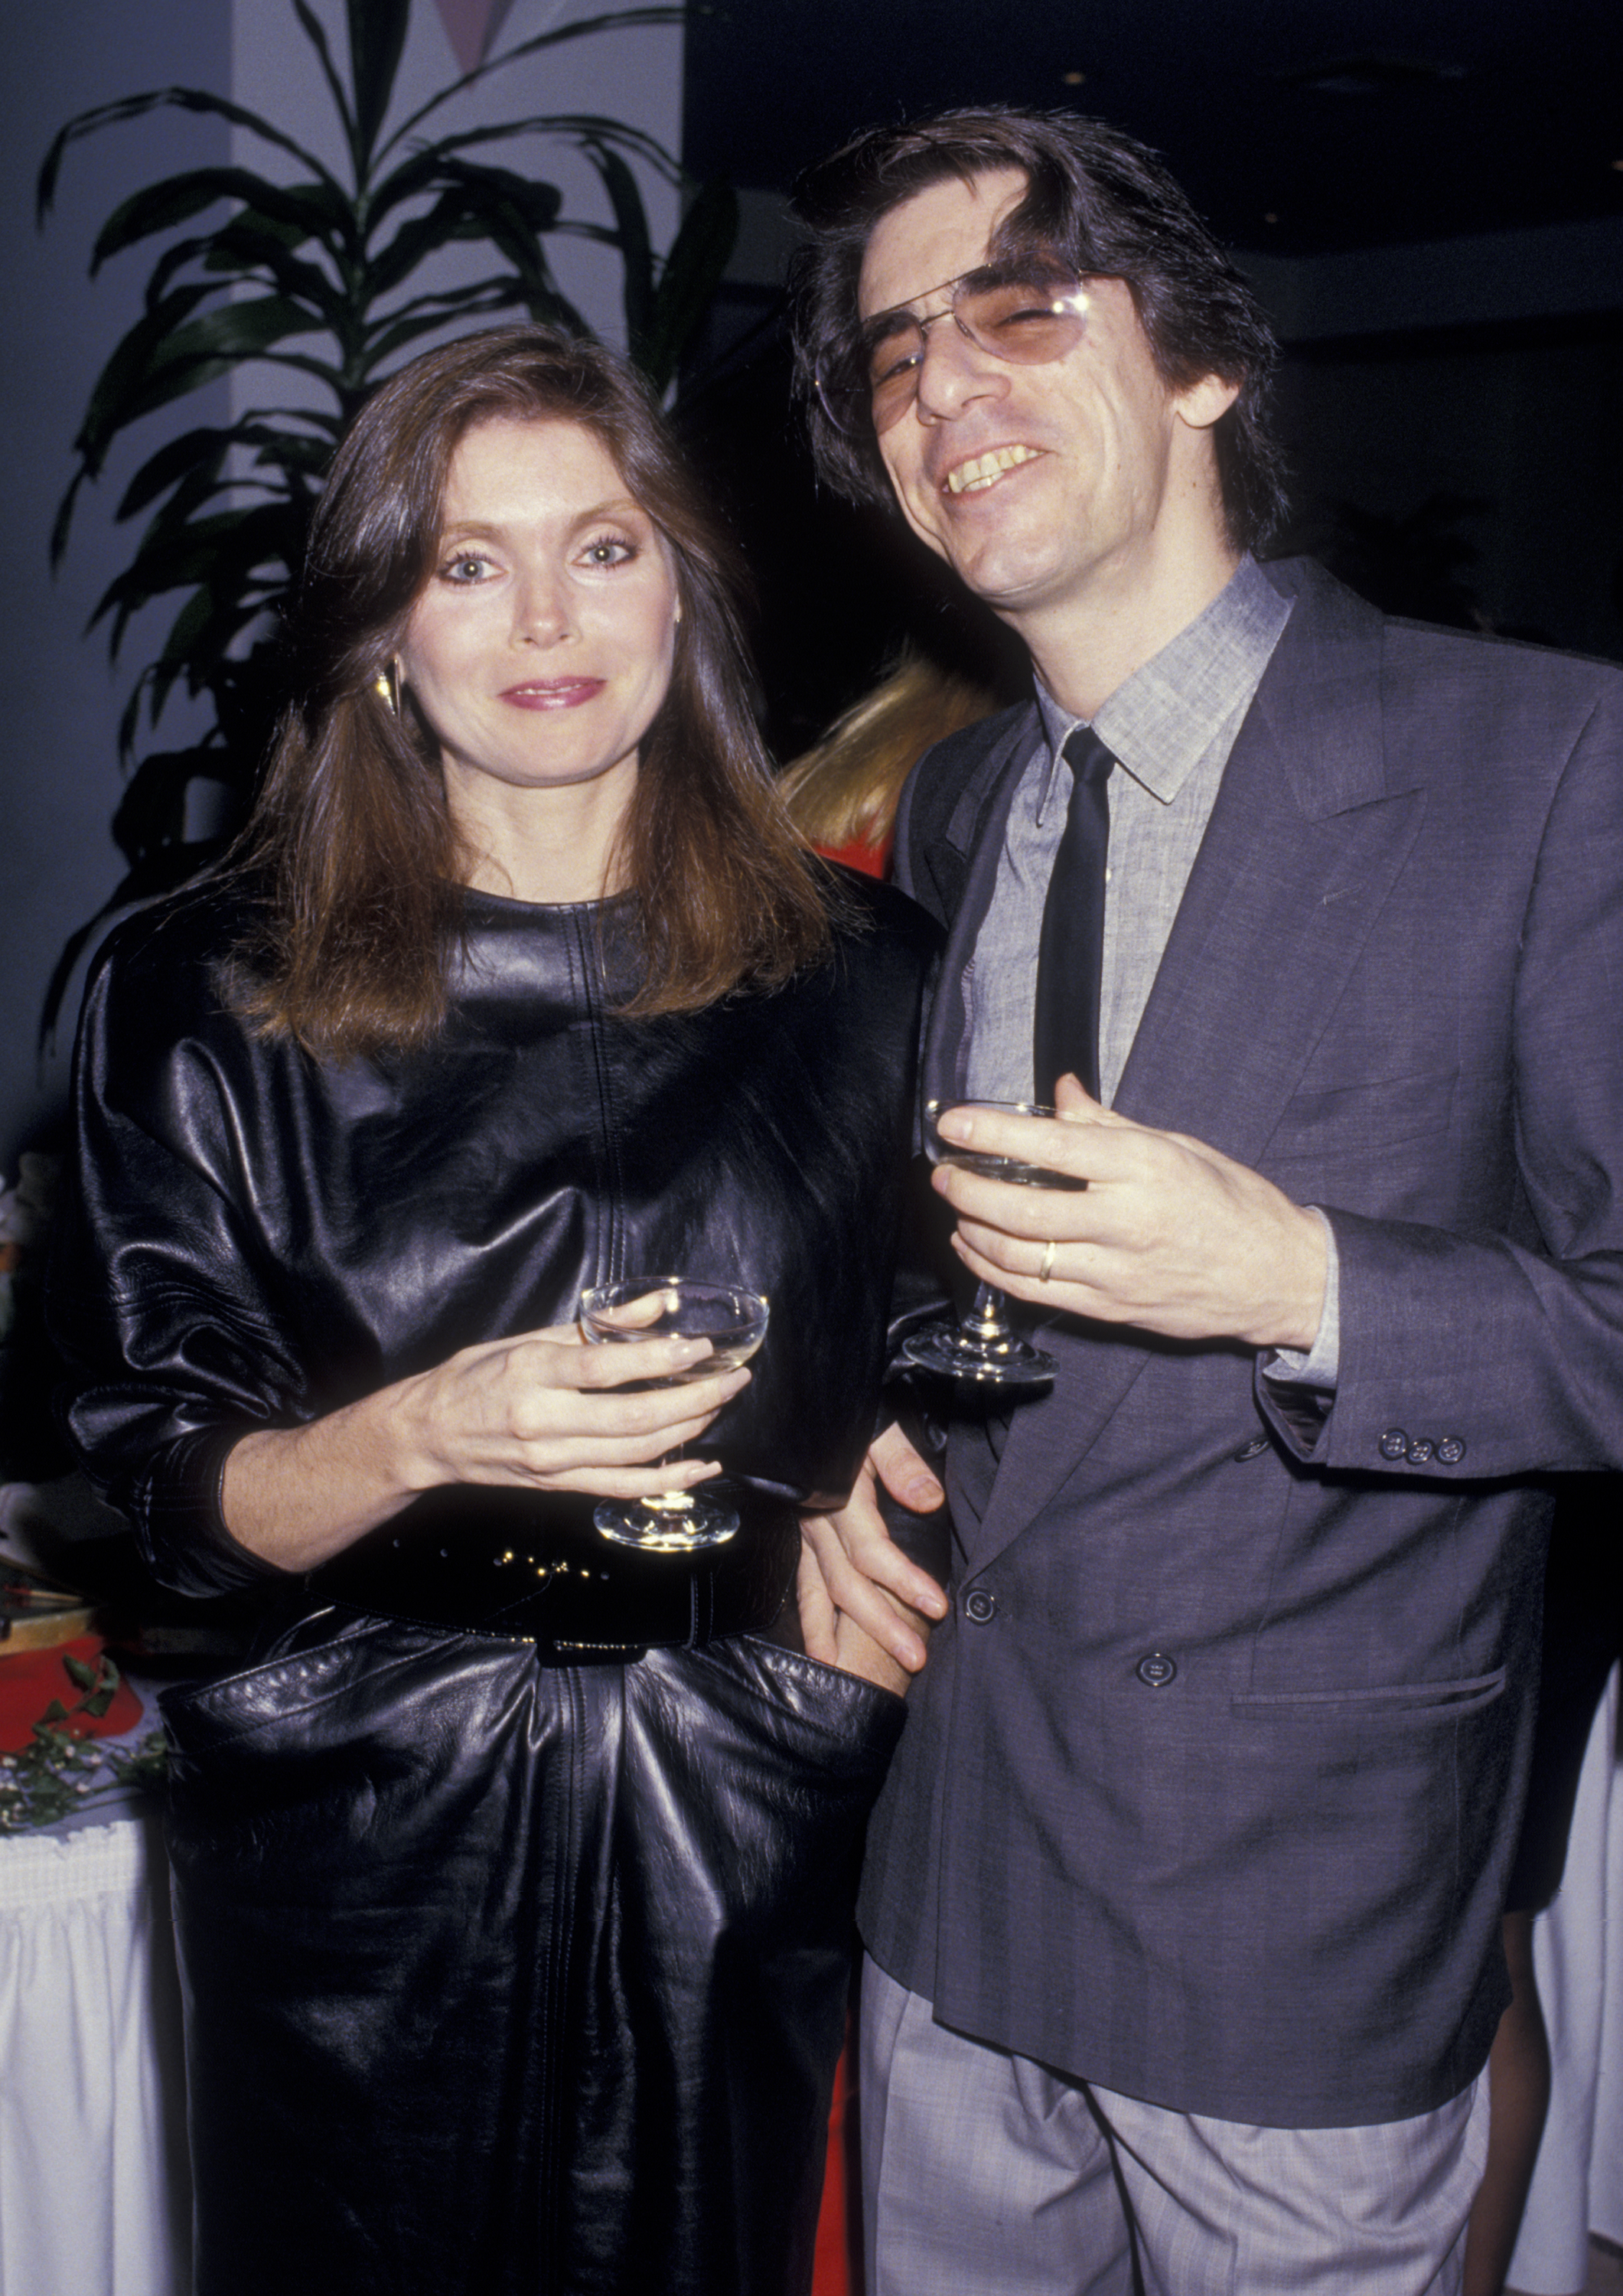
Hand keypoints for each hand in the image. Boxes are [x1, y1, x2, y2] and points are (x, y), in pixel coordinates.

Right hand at [222, 1321, 750, 1571]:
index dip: (661, 1360)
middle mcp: (543, 1421)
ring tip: (721, 1406)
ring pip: (637, 1453)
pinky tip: (704, 1464)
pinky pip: (625, 1487)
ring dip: (690, 1432)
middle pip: (634, 1417)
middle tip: (734, 1379)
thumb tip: (660, 1306)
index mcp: (532, 1373)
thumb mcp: (528, 1336)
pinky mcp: (559, 1486)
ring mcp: (552, 1461)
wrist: (429, 1436)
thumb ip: (597, 1326)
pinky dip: (670, 1479)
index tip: (703, 1348)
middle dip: (695, 1399)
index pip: (607, 1369)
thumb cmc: (477, 1377)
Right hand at [798, 1423, 947, 1679]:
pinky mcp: (799, 1536)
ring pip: (817, 1590)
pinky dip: (809, 1616)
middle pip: (847, 1583)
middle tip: (916, 1657)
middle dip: (880, 1624)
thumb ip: (902, 1462)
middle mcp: (816, 1522)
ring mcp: (803, 1532)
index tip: (937, 1606)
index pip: (872, 1552)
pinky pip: (802, 1583)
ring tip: (846, 1672)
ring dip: (835, 1634)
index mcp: (838, 1498)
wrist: (813, 1400)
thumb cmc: (853, 1412)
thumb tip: (929, 1501)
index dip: (904, 1582)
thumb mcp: (880, 1426)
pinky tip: (818, 1647)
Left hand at [934, 1074, 1326, 1348]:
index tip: (953, 1122)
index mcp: (1146, 1170)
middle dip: (969, 1189)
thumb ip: (1109, 1124)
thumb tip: (1061, 1093)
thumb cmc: (1235, 1205)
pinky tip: (978, 1249)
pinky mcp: (1111, 1309)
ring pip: (1021, 1257)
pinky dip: (995, 1270)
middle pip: (1023, 1210)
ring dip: (973, 1231)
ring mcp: (1116, 1273)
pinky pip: (1036, 1293)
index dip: (992, 1133)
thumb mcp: (1179, 1147)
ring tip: (955, 1209)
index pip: (1052, 1148)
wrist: (1280, 1277)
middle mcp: (1127, 1223)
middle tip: (944, 1171)